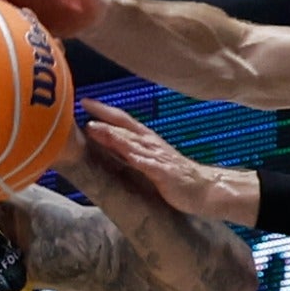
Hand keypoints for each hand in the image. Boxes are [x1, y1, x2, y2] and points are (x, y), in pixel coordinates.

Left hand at [83, 98, 256, 223]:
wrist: (204, 189)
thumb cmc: (176, 175)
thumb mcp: (150, 159)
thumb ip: (130, 150)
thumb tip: (108, 142)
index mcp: (147, 140)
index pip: (123, 121)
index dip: (104, 110)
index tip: (85, 101)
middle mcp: (151, 145)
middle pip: (125, 127)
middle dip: (105, 117)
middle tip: (85, 105)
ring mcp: (158, 158)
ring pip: (133, 144)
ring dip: (114, 135)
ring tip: (96, 129)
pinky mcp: (165, 175)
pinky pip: (150, 165)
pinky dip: (139, 159)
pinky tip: (127, 156)